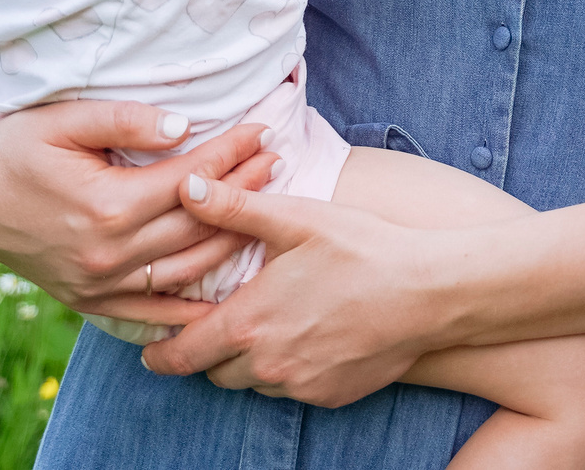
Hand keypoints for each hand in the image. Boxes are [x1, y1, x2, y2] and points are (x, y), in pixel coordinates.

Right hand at [0, 97, 277, 324]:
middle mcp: (107, 253)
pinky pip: (150, 311)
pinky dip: (189, 306)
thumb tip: (184, 126)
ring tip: (263, 208)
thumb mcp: (63, 118)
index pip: (191, 181)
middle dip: (244, 190)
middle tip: (277, 161)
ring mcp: (98, 283)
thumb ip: (125, 120)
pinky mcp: (88, 299)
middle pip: (197, 224)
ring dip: (231, 240)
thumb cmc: (15, 146)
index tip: (262, 130)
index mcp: (105, 206)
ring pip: (185, 269)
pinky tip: (223, 295)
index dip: (232, 154)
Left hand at [142, 172, 459, 404]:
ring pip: (253, 383)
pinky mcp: (329, 396)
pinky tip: (312, 335)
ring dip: (250, 361)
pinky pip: (292, 390)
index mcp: (248, 321)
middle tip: (222, 323)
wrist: (430, 292)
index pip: (179, 355)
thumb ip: (235, 208)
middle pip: (213, 373)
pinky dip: (290, 370)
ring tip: (271, 325)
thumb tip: (188, 188)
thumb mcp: (298, 218)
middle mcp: (266, 364)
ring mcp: (299, 385)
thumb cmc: (364, 248)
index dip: (159, 351)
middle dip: (209, 352)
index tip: (153, 345)